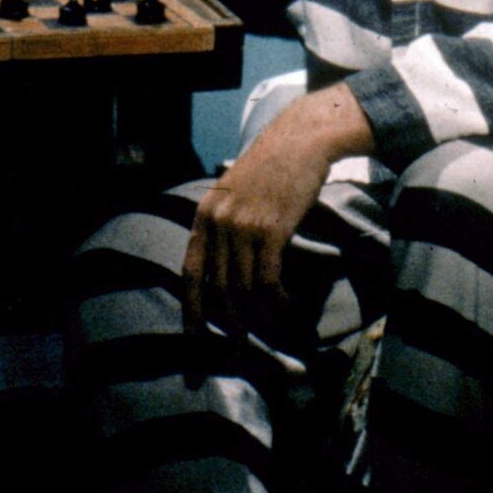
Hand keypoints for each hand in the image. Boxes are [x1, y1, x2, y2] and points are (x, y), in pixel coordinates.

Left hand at [184, 85, 373, 336]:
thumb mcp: (236, 193)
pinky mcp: (271, 230)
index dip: (192, 309)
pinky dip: (277, 300)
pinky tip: (288, 309)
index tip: (193, 339)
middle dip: (226, 325)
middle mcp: (218, 222)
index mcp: (205, 215)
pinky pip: (268, 279)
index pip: (191, 272)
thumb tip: (228, 265)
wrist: (300, 140)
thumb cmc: (273, 167)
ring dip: (258, 318)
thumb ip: (226, 224)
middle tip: (237, 352)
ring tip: (270, 335)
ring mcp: (243, 226)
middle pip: (218, 288)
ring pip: (243, 288)